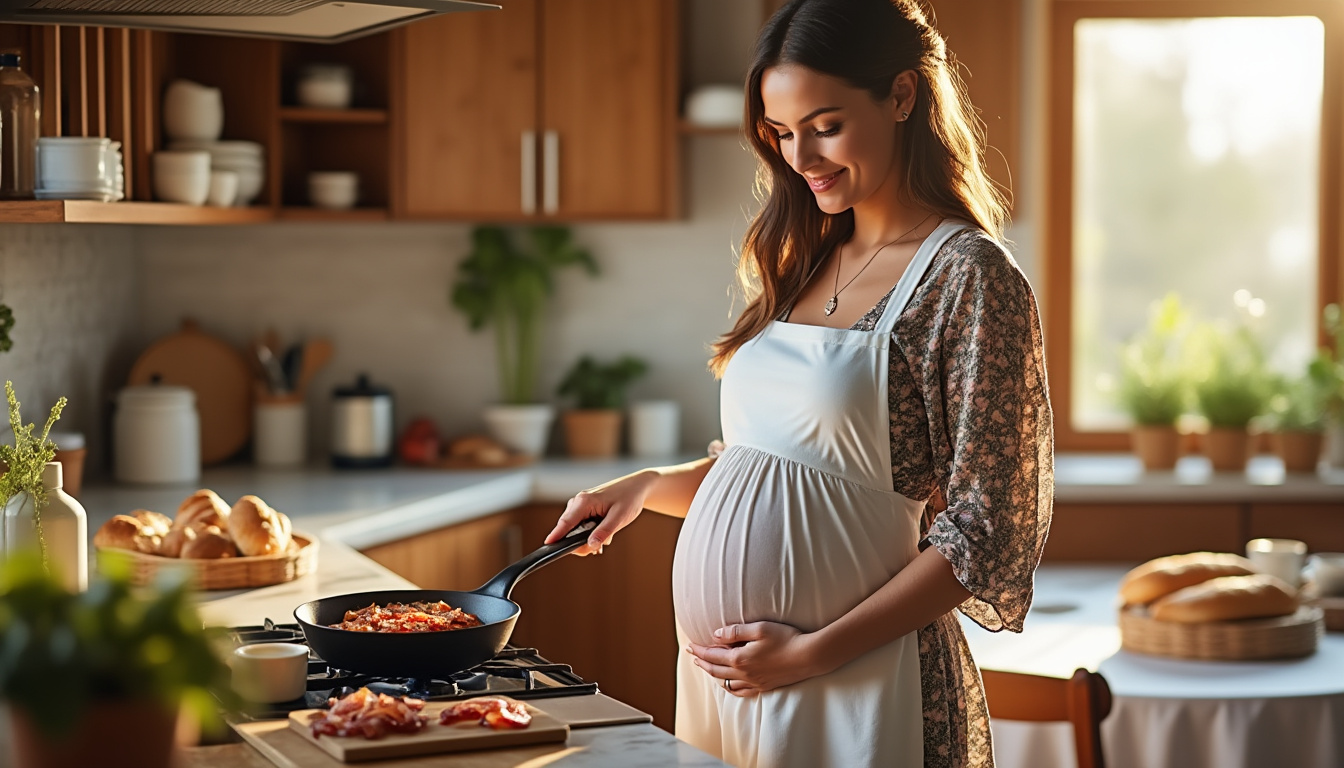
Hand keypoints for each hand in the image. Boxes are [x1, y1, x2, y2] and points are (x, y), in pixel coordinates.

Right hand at [544, 470, 656, 555]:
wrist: (637, 487)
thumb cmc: (629, 498)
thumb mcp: (620, 517)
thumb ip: (604, 532)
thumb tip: (591, 545)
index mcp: (584, 501)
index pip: (565, 522)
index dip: (556, 536)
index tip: (547, 546)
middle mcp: (578, 502)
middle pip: (569, 530)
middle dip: (582, 543)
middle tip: (599, 547)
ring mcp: (580, 505)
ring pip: (575, 530)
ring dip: (589, 538)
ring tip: (607, 536)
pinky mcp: (585, 509)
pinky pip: (581, 526)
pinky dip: (591, 533)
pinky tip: (604, 533)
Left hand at [685, 621, 828, 696]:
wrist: (809, 656)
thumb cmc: (786, 638)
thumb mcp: (759, 628)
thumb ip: (735, 632)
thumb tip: (716, 635)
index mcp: (740, 658)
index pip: (712, 655)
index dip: (699, 650)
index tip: (690, 645)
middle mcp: (744, 674)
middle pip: (715, 669)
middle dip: (702, 661)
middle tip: (693, 655)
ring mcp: (754, 682)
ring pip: (726, 682)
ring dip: (713, 674)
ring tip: (707, 667)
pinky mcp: (764, 687)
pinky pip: (740, 691)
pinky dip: (729, 687)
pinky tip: (728, 684)